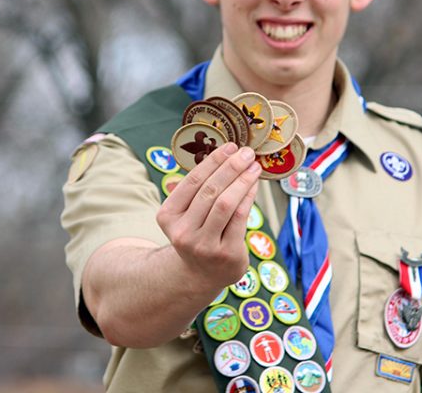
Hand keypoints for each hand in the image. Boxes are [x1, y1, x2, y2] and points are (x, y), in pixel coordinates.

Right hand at [156, 142, 260, 293]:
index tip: (230, 146)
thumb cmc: (197, 233)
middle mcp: (183, 232)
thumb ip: (198, 190)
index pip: (192, 181)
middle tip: (246, 152)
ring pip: (226, 203)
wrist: (200, 274)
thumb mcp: (186, 214)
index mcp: (167, 217)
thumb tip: (227, 154)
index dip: (213, 161)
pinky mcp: (226, 254)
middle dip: (231, 167)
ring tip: (253, 166)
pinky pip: (240, 218)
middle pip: (210, 190)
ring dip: (242, 180)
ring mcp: (204, 245)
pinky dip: (248, 197)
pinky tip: (254, 185)